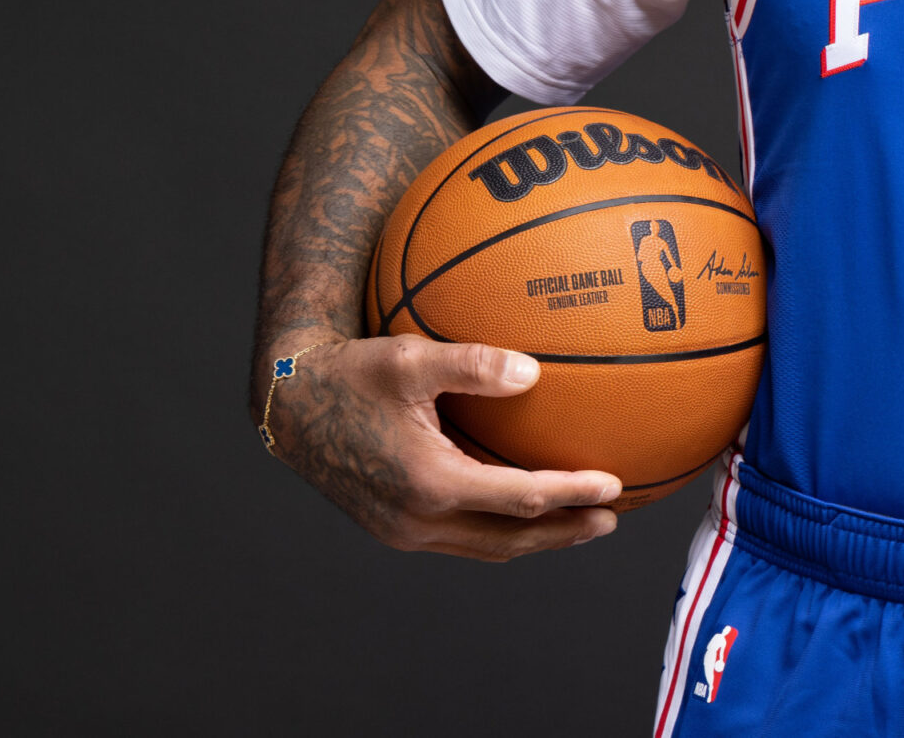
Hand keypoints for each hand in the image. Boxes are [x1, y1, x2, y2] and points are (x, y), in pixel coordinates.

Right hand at [263, 333, 621, 558]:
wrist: (289, 406)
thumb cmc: (351, 372)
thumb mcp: (409, 357)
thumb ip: (471, 364)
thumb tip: (533, 371)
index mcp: (429, 482)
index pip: (519, 498)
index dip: (571, 494)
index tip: (614, 485)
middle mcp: (417, 519)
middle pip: (509, 539)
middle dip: (564, 531)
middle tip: (611, 518)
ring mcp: (404, 531)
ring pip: (485, 547)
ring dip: (535, 539)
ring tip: (578, 523)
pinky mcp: (393, 528)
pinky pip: (462, 540)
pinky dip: (500, 530)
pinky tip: (519, 508)